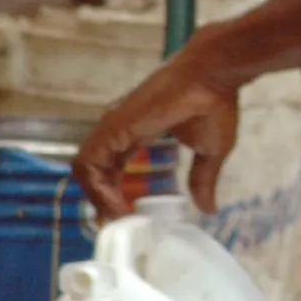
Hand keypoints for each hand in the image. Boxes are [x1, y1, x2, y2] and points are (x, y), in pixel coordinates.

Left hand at [73, 45, 241, 217]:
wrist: (215, 76)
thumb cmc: (215, 104)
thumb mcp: (209, 152)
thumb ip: (202, 180)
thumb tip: (209, 208)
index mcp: (138, 132)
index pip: (111, 165)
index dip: (113, 192)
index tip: (127, 215)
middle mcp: (120, 129)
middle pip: (95, 170)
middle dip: (101, 201)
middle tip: (117, 225)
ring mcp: (114, 127)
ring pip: (86, 169)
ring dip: (97, 198)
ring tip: (117, 220)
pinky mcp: (113, 127)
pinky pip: (89, 163)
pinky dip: (97, 189)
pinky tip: (116, 206)